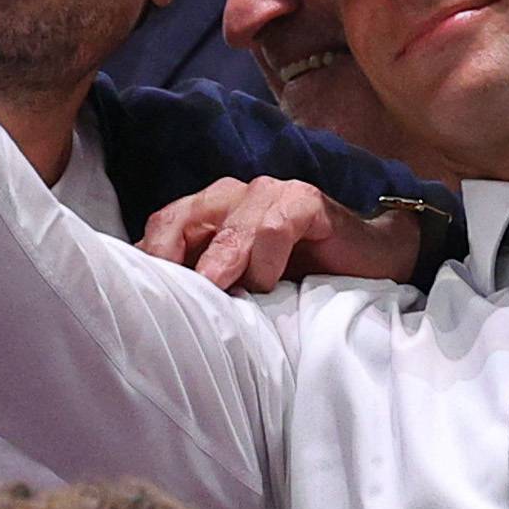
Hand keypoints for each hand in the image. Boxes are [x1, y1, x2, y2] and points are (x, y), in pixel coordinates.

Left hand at [138, 176, 422, 291]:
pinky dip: (266, 257)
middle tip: (168, 299)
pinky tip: (270, 283)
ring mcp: (270, 194)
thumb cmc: (301, 277)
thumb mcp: (243, 286)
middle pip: (181, 219)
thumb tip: (152, 314)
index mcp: (210, 214)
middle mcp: (233, 197)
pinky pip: (275, 225)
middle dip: (170, 261)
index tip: (137, 303)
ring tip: (217, 291)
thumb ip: (205, 287)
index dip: (147, 262)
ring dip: (220, 262)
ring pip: (229, 223)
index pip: (162, 227)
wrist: (371, 261)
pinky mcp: (306, 201)